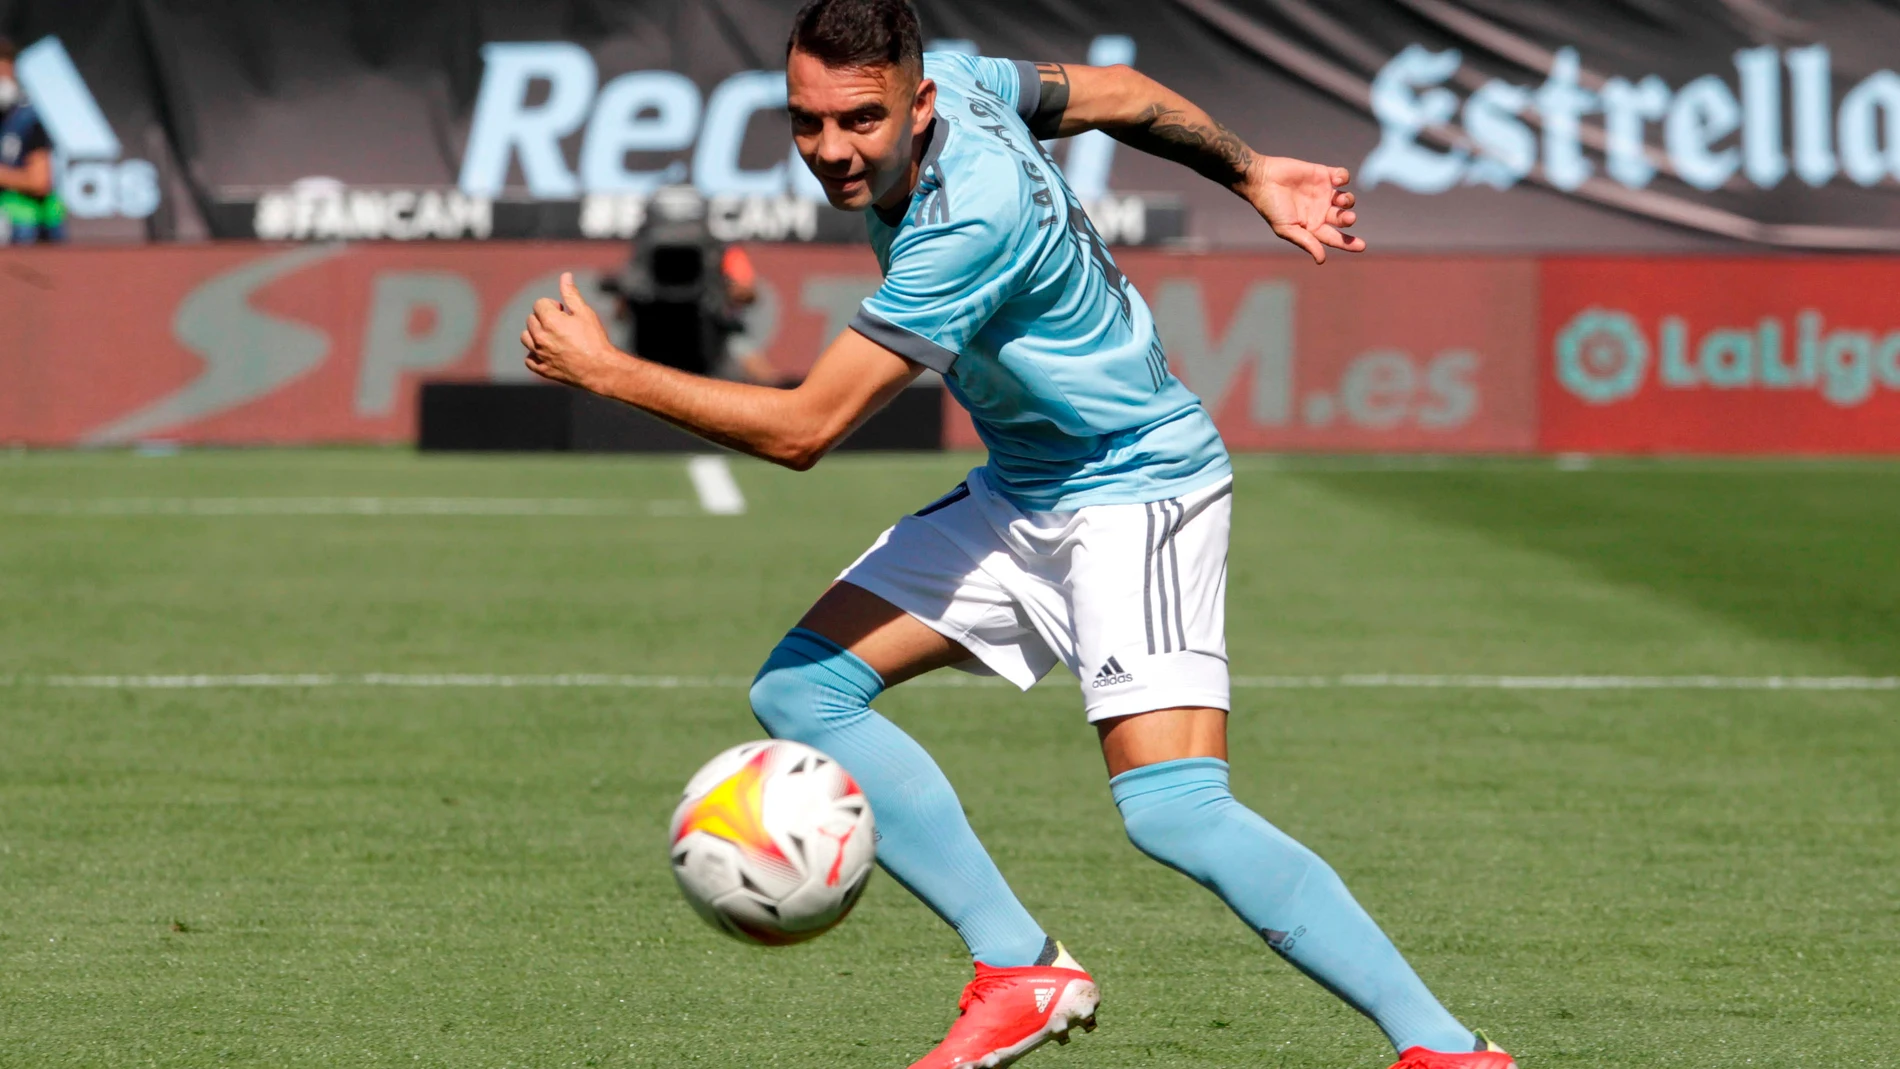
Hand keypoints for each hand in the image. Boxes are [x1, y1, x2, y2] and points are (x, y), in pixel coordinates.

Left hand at [521, 273, 620, 390]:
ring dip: (536, 334)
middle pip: (531, 320)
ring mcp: (540, 354)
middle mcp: (540, 337)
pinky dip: (535, 355)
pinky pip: (529, 359)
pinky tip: (548, 353)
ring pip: (526, 338)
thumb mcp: (585, 312)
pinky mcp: (542, 369)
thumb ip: (571, 294)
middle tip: (562, 325)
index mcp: (550, 320)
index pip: (539, 304)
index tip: (564, 312)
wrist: (600, 369)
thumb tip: (565, 276)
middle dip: (544, 318)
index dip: (552, 306)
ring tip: (553, 337)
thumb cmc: (595, 340)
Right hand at [1241, 157, 1364, 264]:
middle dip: (1348, 219)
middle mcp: (1320, 211)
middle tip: (1349, 218)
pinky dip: (1344, 178)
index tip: (1362, 246)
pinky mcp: (1323, 175)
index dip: (1349, 243)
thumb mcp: (1286, 228)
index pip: (1334, 237)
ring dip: (1348, 201)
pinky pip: (1342, 176)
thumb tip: (1321, 260)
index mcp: (1312, 226)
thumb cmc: (1271, 207)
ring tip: (1341, 200)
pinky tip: (1337, 180)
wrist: (1262, 179)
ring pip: (1346, 199)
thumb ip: (1306, 242)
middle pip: (1343, 218)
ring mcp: (1323, 193)